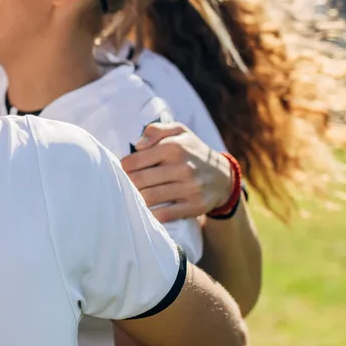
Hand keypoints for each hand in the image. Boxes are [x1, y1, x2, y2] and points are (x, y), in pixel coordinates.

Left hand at [119, 123, 233, 222]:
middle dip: (126, 184)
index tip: (122, 171)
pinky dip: (151, 214)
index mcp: (174, 147)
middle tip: (123, 185)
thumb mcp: (179, 132)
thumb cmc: (192, 151)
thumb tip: (137, 145)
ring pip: (150, 197)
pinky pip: (165, 214)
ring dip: (136, 198)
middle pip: (140, 180)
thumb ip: (156, 130)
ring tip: (131, 196)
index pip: (135, 160)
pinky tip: (145, 211)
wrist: (223, 176)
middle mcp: (182, 167)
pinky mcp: (195, 206)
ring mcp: (190, 188)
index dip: (123, 168)